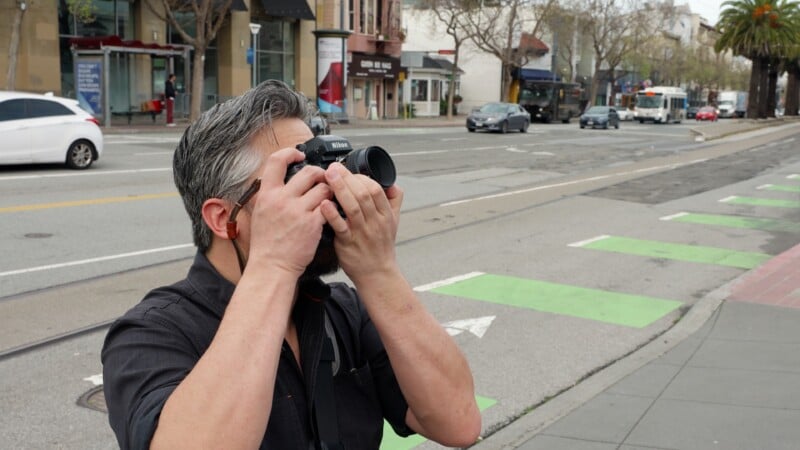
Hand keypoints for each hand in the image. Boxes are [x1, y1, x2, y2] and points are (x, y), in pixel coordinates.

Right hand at [246, 147, 331, 275]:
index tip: (299, 155)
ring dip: (330, 192)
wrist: (272, 266)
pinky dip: (332, 208)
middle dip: (320, 174)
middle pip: (309, 172)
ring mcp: (298, 211)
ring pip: (324, 188)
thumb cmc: (267, 245)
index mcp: (267, 195)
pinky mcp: (312, 223)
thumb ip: (270, 196)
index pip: (276, 161)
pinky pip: (329, 206)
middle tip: (323, 180)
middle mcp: (282, 199)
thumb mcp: (260, 214)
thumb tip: (279, 183)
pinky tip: (331, 212)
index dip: (290, 153)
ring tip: (328, 199)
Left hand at [321, 163, 403, 279]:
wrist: (377, 274)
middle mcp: (375, 222)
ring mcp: (362, 233)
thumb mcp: (394, 223)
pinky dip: (332, 214)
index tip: (347, 171)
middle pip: (363, 194)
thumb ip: (394, 201)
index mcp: (385, 215)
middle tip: (334, 167)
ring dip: (340, 190)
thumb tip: (392, 183)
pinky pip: (340, 227)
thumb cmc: (381, 248)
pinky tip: (324, 204)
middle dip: (348, 178)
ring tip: (328, 176)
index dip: (361, 177)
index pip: (376, 189)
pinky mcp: (349, 244)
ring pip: (353, 207)